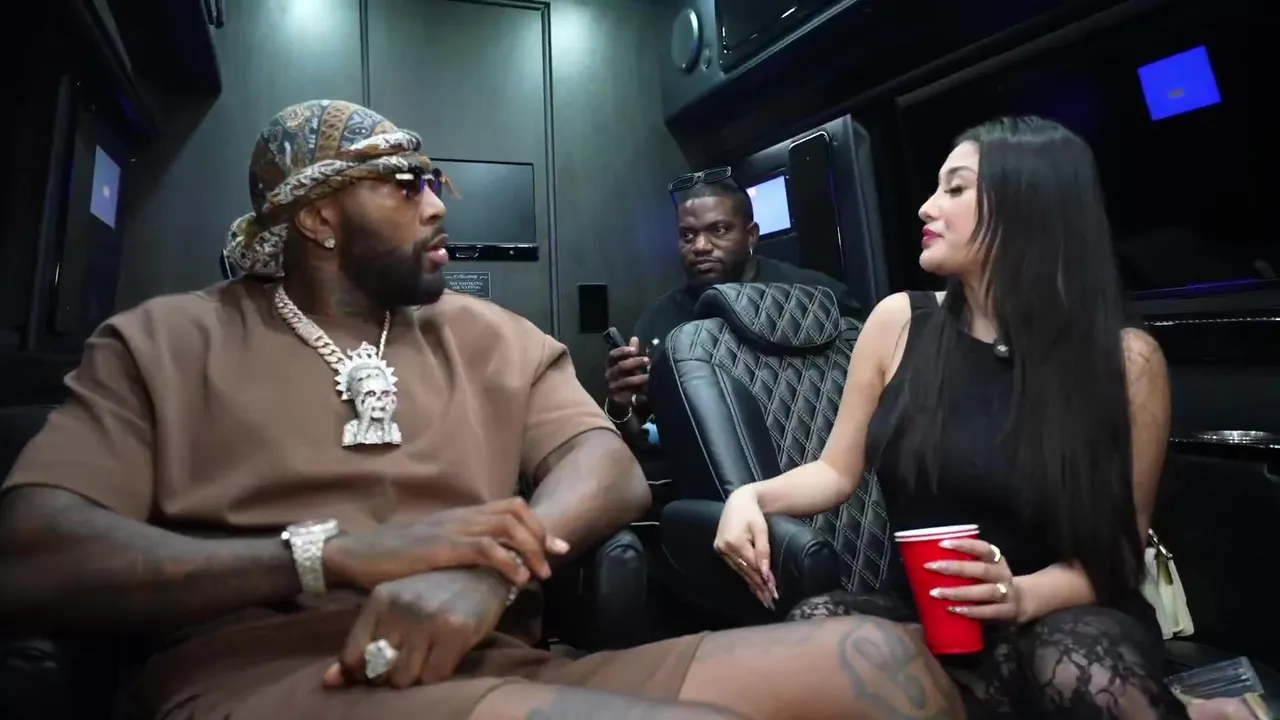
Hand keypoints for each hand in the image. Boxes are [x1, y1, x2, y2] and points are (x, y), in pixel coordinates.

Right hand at [323, 498, 569, 590]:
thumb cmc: (395, 558)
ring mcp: (452, 529)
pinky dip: (508, 562)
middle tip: (552, 562)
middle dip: (541, 536)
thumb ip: (461, 549)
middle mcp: (462, 516)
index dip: (538, 525)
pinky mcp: (442, 548)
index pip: (512, 507)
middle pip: (516, 512)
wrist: (358, 555)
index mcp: (462, 514)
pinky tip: (517, 580)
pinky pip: (485, 548)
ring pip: (507, 527)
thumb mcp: (435, 548)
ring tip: (538, 574)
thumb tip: (488, 564)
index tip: (556, 547)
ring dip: (530, 549)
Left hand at [324, 568, 507, 688]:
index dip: (365, 670)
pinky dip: (438, 675)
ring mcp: (428, 618)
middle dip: (392, 673)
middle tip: (412, 658)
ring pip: (404, 678)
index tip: (384, 663)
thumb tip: (329, 682)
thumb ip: (364, 642)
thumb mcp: (397, 608)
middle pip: (379, 670)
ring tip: (428, 657)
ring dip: (416, 677)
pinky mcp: (455, 630)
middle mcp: (401, 607)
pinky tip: (447, 656)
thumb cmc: (437, 594)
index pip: (352, 656)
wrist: (486, 572)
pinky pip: (434, 677)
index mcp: (380, 598)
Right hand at [604, 336, 649, 410]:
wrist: (625, 397)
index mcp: (611, 364)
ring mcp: (613, 387)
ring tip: (650, 377)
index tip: (634, 350)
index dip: (622, 351)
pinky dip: (636, 394)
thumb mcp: (631, 362)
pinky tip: (646, 393)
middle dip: (634, 362)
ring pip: (624, 381)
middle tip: (647, 360)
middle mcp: (610, 375)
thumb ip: (632, 351)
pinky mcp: (617, 398)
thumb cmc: (628, 375)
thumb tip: (634, 338)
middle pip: (620, 367)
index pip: (612, 355)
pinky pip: (627, 396)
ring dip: (639, 378)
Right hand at [712, 486, 776, 608]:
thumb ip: (763, 551)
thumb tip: (765, 573)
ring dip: (753, 586)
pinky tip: (752, 587)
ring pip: (740, 571)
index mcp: (734, 542)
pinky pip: (735, 567)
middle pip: (746, 571)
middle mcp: (725, 548)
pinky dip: (745, 576)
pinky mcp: (720, 550)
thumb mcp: (761, 529)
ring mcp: (721, 549)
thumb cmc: (753, 513)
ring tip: (763, 599)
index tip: (774, 592)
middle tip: (770, 601)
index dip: (764, 579)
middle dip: (759, 587)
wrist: (738, 501)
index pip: (753, 565)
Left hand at [924, 538, 1020, 622]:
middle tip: (931, 567)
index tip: (941, 544)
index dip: (964, 545)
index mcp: (996, 560)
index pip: (983, 548)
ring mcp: (1007, 594)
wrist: (1021, 603)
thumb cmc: (990, 582)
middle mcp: (1002, 575)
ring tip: (936, 593)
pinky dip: (971, 611)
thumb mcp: (983, 569)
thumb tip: (921, 560)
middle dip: (955, 568)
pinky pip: (989, 612)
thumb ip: (963, 564)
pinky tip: (954, 610)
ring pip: (985, 591)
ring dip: (959, 592)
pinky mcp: (1007, 612)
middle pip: (981, 570)